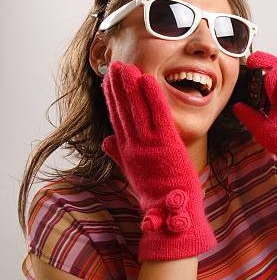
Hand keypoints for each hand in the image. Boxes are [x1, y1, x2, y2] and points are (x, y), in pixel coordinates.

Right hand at [101, 61, 216, 261]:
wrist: (168, 214)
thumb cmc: (155, 194)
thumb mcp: (133, 172)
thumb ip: (119, 154)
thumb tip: (105, 140)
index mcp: (127, 151)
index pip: (117, 119)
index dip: (112, 98)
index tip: (108, 81)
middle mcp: (134, 145)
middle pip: (123, 110)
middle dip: (117, 87)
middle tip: (113, 65)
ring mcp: (148, 145)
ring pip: (136, 110)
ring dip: (130, 87)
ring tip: (125, 67)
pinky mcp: (165, 145)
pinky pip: (158, 116)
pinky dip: (152, 98)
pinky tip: (148, 80)